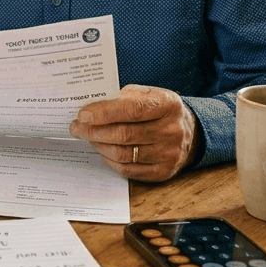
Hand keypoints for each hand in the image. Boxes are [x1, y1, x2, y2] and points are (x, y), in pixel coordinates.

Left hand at [69, 84, 199, 182]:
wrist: (189, 133)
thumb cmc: (159, 110)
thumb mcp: (148, 94)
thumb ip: (123, 98)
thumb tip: (92, 108)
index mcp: (168, 105)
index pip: (132, 110)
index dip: (104, 113)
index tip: (83, 114)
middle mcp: (171, 131)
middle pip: (124, 134)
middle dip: (93, 131)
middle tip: (76, 127)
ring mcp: (169, 154)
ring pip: (123, 154)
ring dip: (99, 145)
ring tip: (87, 137)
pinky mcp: (163, 172)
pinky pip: (128, 169)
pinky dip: (110, 160)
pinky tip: (102, 150)